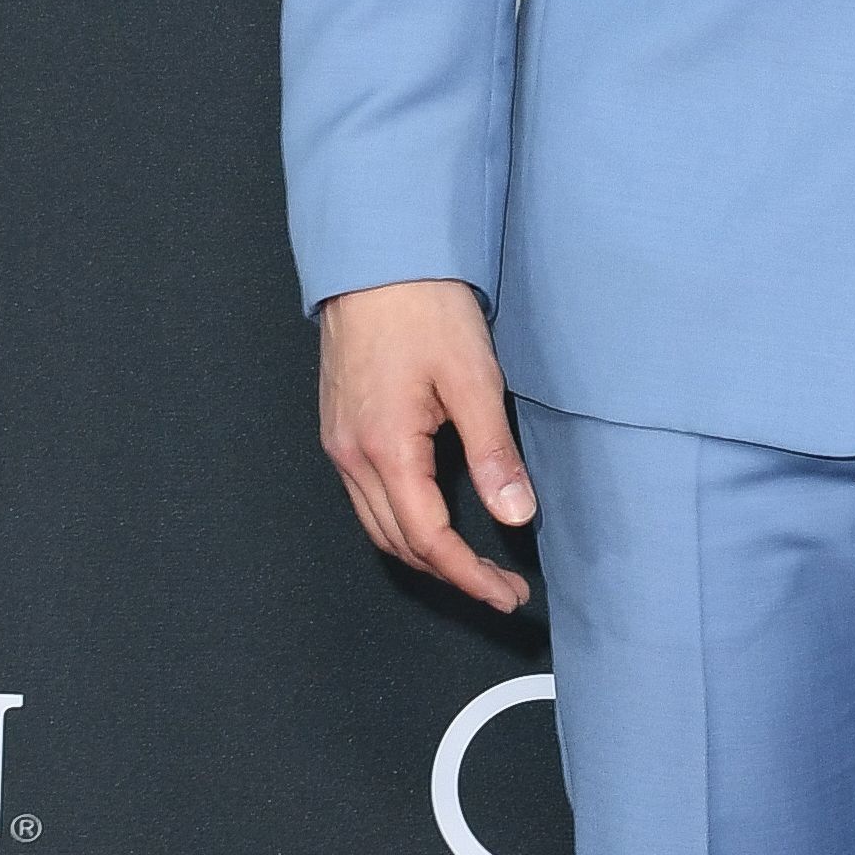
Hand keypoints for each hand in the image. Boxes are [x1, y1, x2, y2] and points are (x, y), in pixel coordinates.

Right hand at [317, 277, 535, 612]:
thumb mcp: (473, 379)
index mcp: (385, 448)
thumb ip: (493, 453)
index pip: (428, 539)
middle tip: (502, 587)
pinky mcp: (340, 428)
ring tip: (475, 565)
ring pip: (378, 525)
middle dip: (451, 574)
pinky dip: (402, 522)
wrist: (375, 259)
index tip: (506, 595)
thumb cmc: (424, 308)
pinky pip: (367, 497)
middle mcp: (351, 455)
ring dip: (425, 553)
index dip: (469, 575)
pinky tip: (435, 519)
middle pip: (398, 544)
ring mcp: (339, 443)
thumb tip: (515, 515)